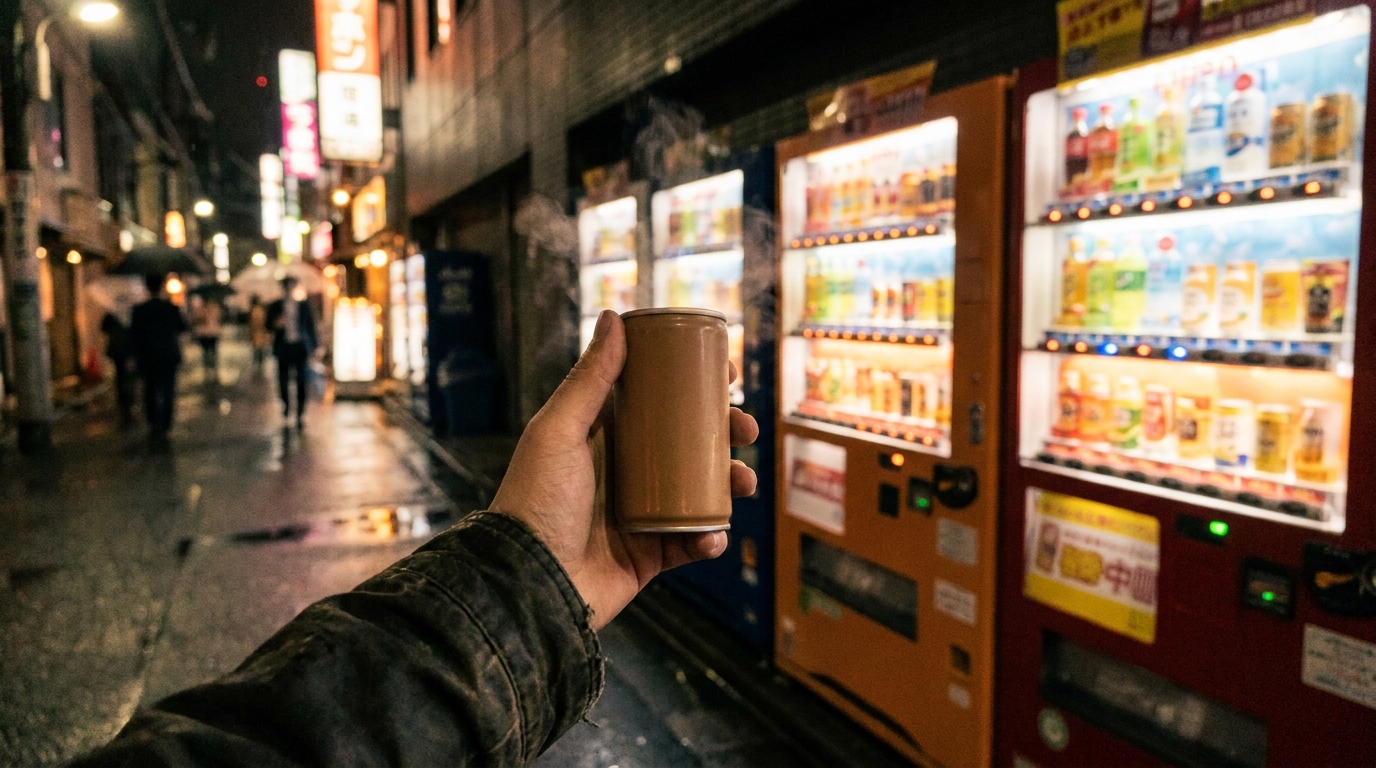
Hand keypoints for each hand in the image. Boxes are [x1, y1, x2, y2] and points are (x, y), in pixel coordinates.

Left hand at [490, 310, 758, 629]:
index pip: (658, 401)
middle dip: (725, 433)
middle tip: (745, 429)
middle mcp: (626, 471)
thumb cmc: (535, 500)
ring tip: (741, 483)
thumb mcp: (560, 430)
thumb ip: (589, 379)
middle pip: (690, 443)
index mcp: (604, 436)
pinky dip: (710, 538)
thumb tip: (614, 316)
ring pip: (701, 491)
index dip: (696, 385)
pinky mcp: (649, 554)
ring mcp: (641, 513)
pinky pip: (692, 542)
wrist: (528, 582)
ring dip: (731, 484)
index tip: (728, 372)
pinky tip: (713, 535)